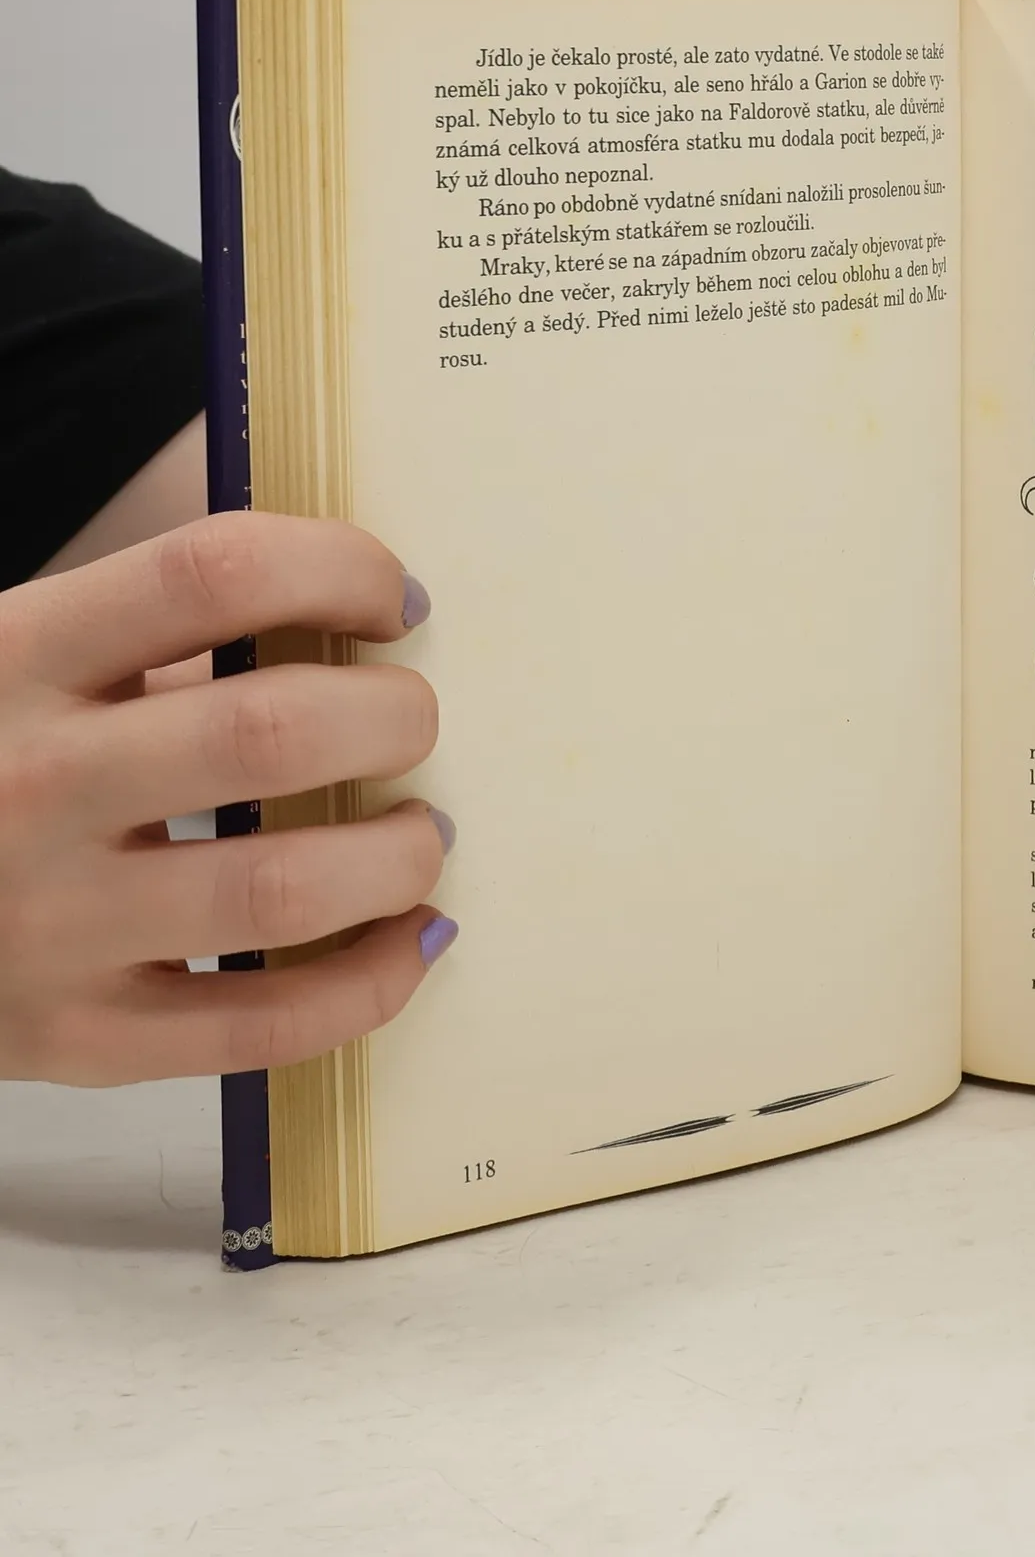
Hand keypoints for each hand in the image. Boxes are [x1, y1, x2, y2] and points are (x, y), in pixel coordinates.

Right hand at [0, 513, 451, 1083]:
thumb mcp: (17, 661)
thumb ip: (152, 640)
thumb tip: (353, 627)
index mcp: (14, 657)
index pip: (213, 572)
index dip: (342, 570)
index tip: (400, 604)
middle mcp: (26, 784)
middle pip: (270, 732)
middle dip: (393, 719)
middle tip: (414, 724)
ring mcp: (43, 924)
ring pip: (282, 888)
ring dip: (397, 857)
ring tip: (419, 835)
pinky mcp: (69, 1038)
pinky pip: (259, 1025)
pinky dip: (369, 984)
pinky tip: (414, 938)